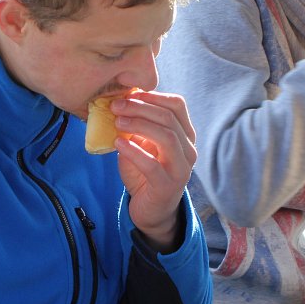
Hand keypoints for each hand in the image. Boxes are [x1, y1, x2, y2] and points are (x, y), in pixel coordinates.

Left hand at [109, 90, 195, 250]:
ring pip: (166, 136)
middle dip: (140, 108)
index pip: (177, 105)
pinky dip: (134, 151)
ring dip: (138, 125)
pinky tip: (118, 144)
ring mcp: (181, 168)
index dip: (153, 96)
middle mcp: (188, 149)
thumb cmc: (145, 173)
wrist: (151, 209)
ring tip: (117, 122)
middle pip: (169, 118)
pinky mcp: (168, 186)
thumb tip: (119, 103)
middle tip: (116, 106)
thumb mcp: (141, 144)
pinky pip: (152, 165)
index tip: (129, 94)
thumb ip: (136, 126)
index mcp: (184, 135)